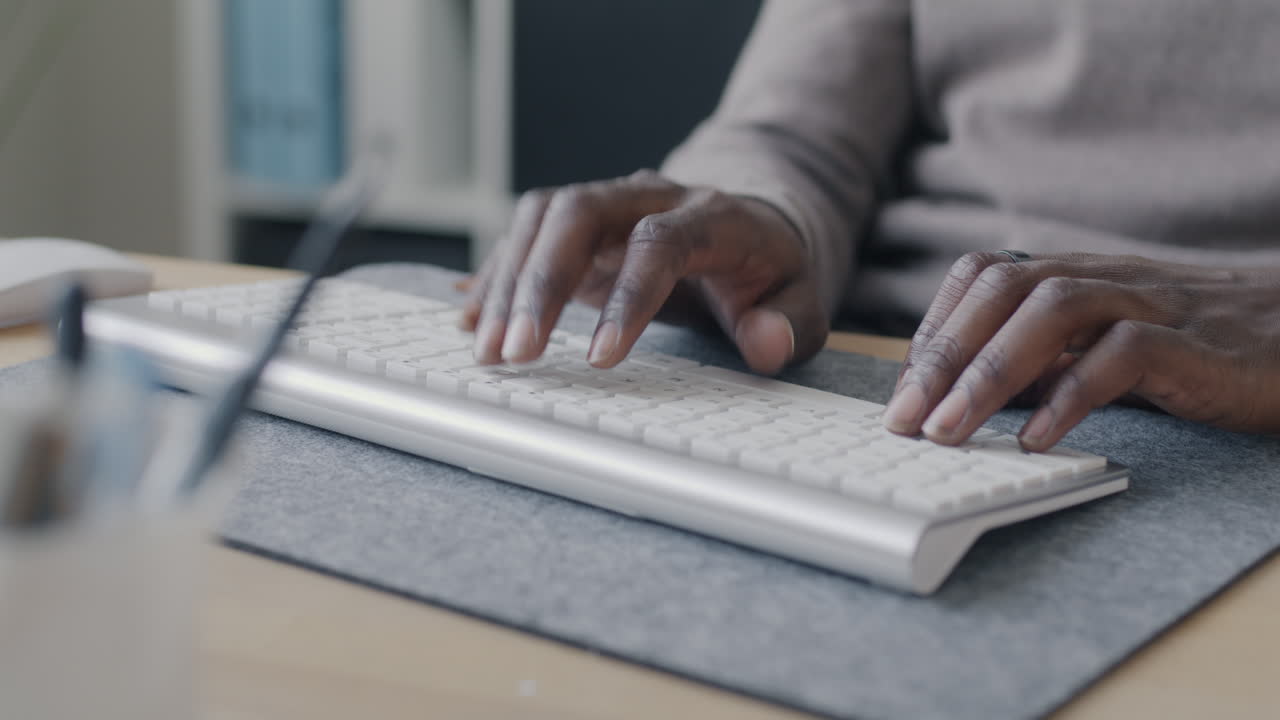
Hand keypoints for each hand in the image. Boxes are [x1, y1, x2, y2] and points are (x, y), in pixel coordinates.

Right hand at [458, 170, 828, 374]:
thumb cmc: (767, 270)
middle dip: (541, 284)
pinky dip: (497, 278)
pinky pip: (524, 235)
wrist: (745, 223)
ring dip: (508, 284)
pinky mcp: (576, 223)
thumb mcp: (800, 301)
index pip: (659, 242)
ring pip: (542, 219)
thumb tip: (766, 345)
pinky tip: (475, 322)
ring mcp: (607, 203)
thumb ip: (791, 326)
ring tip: (489, 352)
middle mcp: (649, 196)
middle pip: (579, 213)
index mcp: (711, 214)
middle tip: (517, 354)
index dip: (628, 298)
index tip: (601, 360)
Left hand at [883, 252, 1279, 449]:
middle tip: (903, 421)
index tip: (903, 389)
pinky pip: (1124, 354)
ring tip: (949, 432)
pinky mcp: (1200, 344)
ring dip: (988, 372)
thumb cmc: (1205, 349)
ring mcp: (1154, 304)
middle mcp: (1108, 278)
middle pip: (1002, 288)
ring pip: (1052, 310)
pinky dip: (1071, 394)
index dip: (935, 327)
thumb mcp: (1110, 349)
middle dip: (940, 355)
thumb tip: (971, 400)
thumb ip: (1049, 362)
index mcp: (1081, 275)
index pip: (984, 276)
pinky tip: (1037, 438)